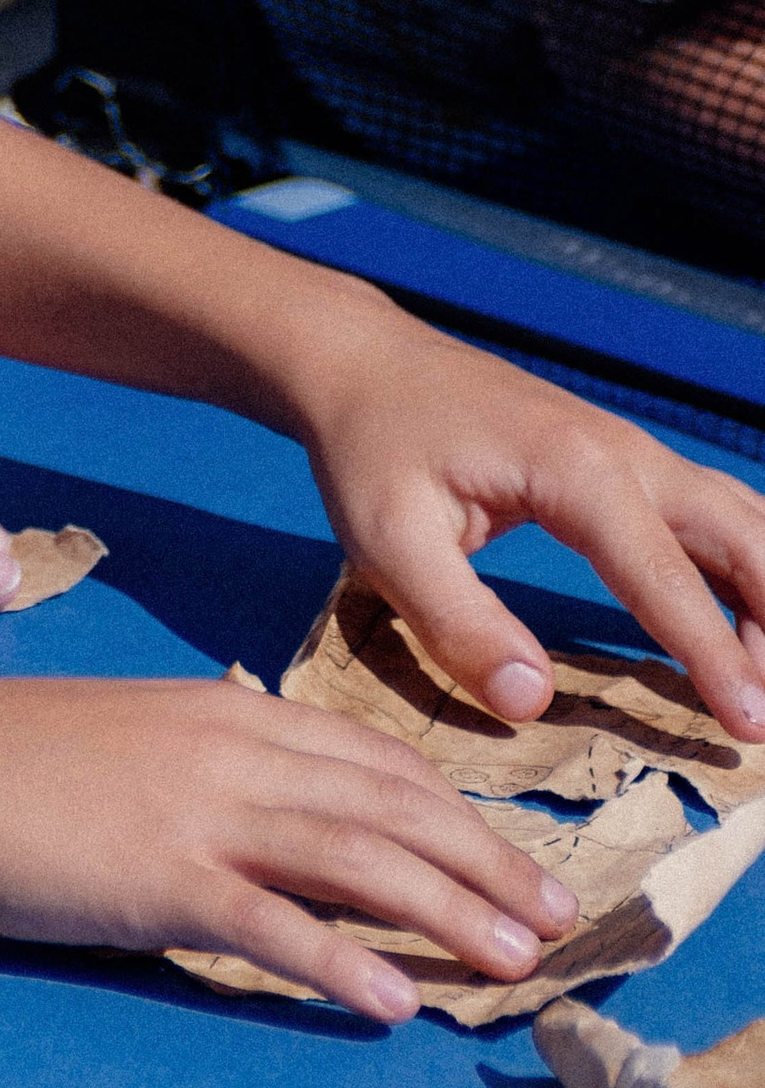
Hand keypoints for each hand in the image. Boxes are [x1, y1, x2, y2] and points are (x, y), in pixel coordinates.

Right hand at [0, 670, 576, 1019]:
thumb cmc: (0, 758)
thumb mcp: (125, 733)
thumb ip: (203, 750)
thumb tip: (260, 764)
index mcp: (225, 711)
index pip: (373, 758)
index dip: (455, 809)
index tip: (508, 854)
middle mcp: (230, 750)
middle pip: (392, 806)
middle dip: (486, 860)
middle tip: (556, 916)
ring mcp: (195, 814)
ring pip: (357, 859)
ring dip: (449, 911)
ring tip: (513, 962)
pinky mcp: (154, 879)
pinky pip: (269, 925)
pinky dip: (341, 961)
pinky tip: (391, 1000)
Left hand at [289, 308, 764, 741]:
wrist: (362, 363)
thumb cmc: (371, 450)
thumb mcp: (388, 543)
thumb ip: (458, 625)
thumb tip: (529, 703)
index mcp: (577, 472)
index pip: (667, 578)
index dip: (714, 657)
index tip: (750, 725)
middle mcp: (625, 453)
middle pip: (740, 537)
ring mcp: (630, 451)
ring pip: (740, 520)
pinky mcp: (622, 460)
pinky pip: (710, 513)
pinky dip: (745, 565)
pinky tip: (747, 622)